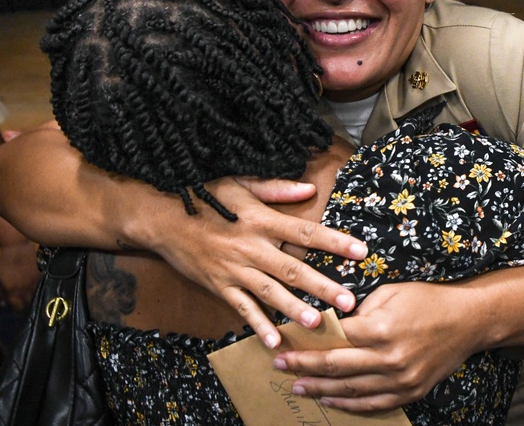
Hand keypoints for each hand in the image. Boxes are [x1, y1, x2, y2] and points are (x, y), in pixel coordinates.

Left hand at [0, 240, 40, 310]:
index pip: (17, 307)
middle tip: (24, 303)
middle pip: (28, 303)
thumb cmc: (5, 262)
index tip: (17, 307)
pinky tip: (37, 287)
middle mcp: (25, 289)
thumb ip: (0, 292)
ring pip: (37, 295)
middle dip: (26, 305)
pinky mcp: (42, 275)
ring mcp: (35, 282)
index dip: (17, 308)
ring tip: (31, 296)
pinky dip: (40, 288)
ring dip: (33, 297)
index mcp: (13, 291)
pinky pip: (43, 286)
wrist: (17, 247)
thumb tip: (4, 304)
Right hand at [144, 176, 367, 348]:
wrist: (162, 216)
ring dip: (296, 309)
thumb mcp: (242, 183)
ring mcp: (235, 269)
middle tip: (349, 301)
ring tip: (319, 323)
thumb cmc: (205, 196)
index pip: (306, 232)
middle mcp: (251, 247)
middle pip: (294, 269)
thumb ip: (277, 189)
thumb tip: (309, 188)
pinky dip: (258, 325)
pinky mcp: (220, 286)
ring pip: (271, 292)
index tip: (361, 251)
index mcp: (262, 220)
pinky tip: (275, 341)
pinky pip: (242, 308)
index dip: (335, 242)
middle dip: (323, 286)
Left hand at [274, 281, 483, 411]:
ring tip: (297, 386)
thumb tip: (333, 326)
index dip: (305, 344)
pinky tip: (329, 400)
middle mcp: (388, 358)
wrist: (468, 321)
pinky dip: (348, 404)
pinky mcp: (410, 391)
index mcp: (381, 328)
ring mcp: (400, 379)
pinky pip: (373, 404)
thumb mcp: (389, 293)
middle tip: (279, 367)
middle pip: (335, 367)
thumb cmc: (427, 299)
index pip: (333, 340)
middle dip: (303, 367)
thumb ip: (360, 312)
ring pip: (350, 390)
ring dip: (320, 389)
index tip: (285, 345)